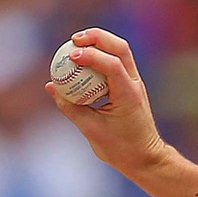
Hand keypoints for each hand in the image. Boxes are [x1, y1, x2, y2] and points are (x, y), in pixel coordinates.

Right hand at [46, 28, 168, 178]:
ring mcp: (135, 83)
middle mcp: (135, 84)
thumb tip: (51, 86)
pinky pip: (116, 62)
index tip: (71, 55)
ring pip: (121, 51)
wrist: (146, 159)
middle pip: (120, 48)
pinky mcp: (130, 85)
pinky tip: (82, 58)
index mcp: (128, 95)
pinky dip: (100, 55)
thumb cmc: (121, 149)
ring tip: (76, 43)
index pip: (113, 65)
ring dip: (99, 42)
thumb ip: (70, 106)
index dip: (91, 55)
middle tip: (74, 39)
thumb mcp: (91, 129)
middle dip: (97, 37)